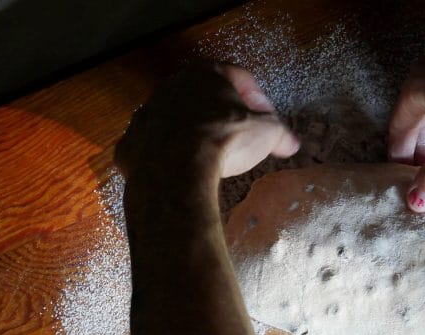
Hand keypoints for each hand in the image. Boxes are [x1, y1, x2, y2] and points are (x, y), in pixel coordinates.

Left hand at [115, 62, 299, 183]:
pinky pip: (154, 145)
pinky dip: (169, 155)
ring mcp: (148, 113)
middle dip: (223, 114)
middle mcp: (173, 86)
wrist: (175, 169)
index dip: (258, 98)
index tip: (267, 118)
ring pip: (177, 119)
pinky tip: (184, 171)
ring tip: (212, 155)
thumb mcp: (265, 135)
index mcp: (206, 74)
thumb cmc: (223, 140)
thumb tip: (292, 142)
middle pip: (204, 96)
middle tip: (240, 135)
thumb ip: (280, 134)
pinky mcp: (133, 142)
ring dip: (194, 133)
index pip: (239, 78)